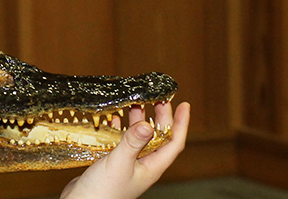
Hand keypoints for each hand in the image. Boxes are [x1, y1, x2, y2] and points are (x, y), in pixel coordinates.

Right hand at [60, 101, 190, 198]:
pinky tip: (115, 120)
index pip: (174, 142)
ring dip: (139, 121)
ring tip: (136, 103)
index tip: (184, 105)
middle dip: (160, 117)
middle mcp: (143, 165)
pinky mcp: (114, 165)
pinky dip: (120, 129)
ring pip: (139, 138)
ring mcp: (129, 165)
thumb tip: (147, 124)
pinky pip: (122, 143)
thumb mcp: (120, 163)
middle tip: (158, 98)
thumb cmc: (103, 193)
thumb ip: (133, 142)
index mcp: (152, 167)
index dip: (181, 123)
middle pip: (158, 137)